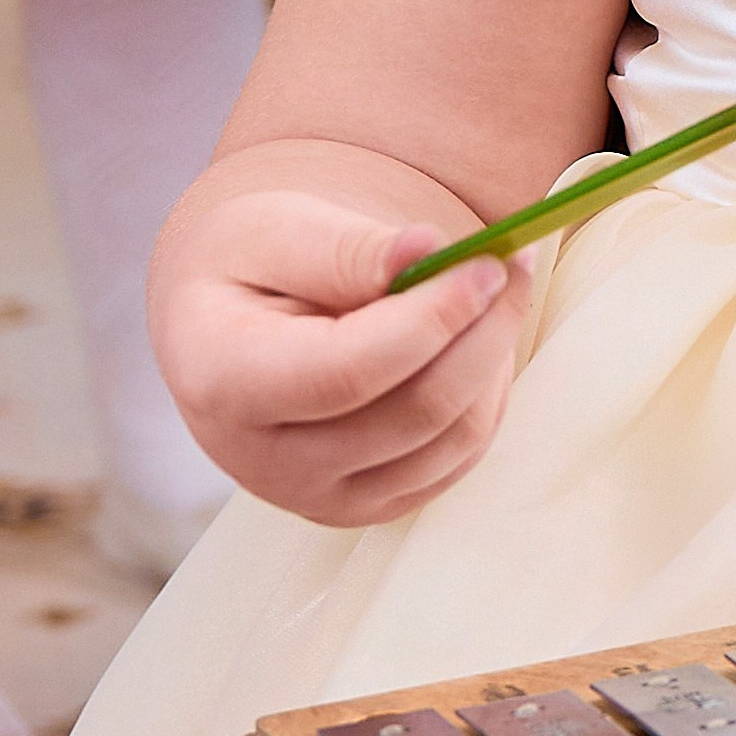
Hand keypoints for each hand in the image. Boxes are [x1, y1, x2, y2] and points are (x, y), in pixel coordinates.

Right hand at [152, 188, 532, 527]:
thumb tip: (426, 250)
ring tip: (494, 291)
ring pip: (451, 441)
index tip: (486, 264)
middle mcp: (266, 462)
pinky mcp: (366, 506)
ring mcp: (319, 496)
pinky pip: (458, 458)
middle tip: (511, 263)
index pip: (348, 373)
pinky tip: (472, 339)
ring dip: (493, 360)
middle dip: (483, 333)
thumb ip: (348, 247)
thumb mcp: (277, 229)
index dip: (431, 321)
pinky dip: (485, 394)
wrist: (229, 321)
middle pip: (414, 413)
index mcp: (224, 382)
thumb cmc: (252, 263)